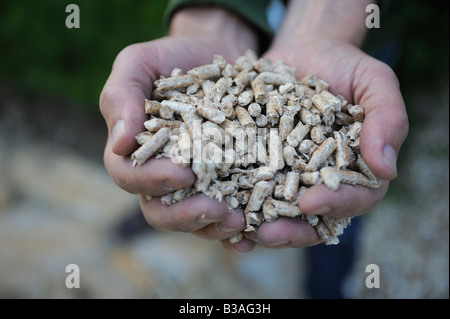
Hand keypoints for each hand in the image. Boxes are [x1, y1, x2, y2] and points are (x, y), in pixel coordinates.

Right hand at [99, 7, 257, 247]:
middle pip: (161, 211)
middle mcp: (163, 173)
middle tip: (214, 209)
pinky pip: (228, 209)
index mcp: (136, 151)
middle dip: (185, 215)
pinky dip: (238, 224)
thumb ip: (121, 96)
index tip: (182, 173)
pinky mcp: (225, 181)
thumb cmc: (173, 58)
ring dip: (214, 226)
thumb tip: (119, 143)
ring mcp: (195, 181)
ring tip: (239, 221)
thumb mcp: (140, 63)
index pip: (130, 177)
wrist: (217, 52)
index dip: (152, 181)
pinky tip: (253, 229)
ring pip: (195, 219)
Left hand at [232, 36, 407, 250]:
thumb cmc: (345, 67)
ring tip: (235, 227)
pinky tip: (215, 206)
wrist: (304, 53)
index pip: (353, 199)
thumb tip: (387, 168)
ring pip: (275, 213)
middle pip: (310, 219)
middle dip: (289, 229)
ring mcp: (288, 178)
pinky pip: (246, 190)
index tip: (312, 202)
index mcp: (356, 172)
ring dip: (255, 224)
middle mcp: (321, 182)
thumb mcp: (373, 82)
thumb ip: (387, 120)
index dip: (335, 204)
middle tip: (266, 233)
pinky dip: (233, 201)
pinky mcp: (259, 168)